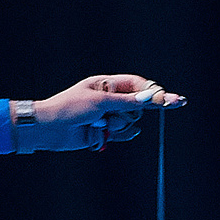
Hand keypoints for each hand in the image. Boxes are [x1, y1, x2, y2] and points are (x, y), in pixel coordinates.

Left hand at [29, 74, 185, 151]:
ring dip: (119, 125)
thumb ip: (126, 102)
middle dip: (128, 113)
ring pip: (130, 121)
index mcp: (107, 84)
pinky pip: (124, 134)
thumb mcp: (99, 102)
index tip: (170, 101)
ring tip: (99, 126)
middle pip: (137, 105)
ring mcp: (108, 116)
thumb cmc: (69, 108)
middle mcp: (110, 99)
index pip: (138, 85)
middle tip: (111, 116)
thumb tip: (150, 99)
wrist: (49, 129)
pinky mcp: (105, 132)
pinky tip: (110, 134)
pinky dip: (121, 135)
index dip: (153, 92)